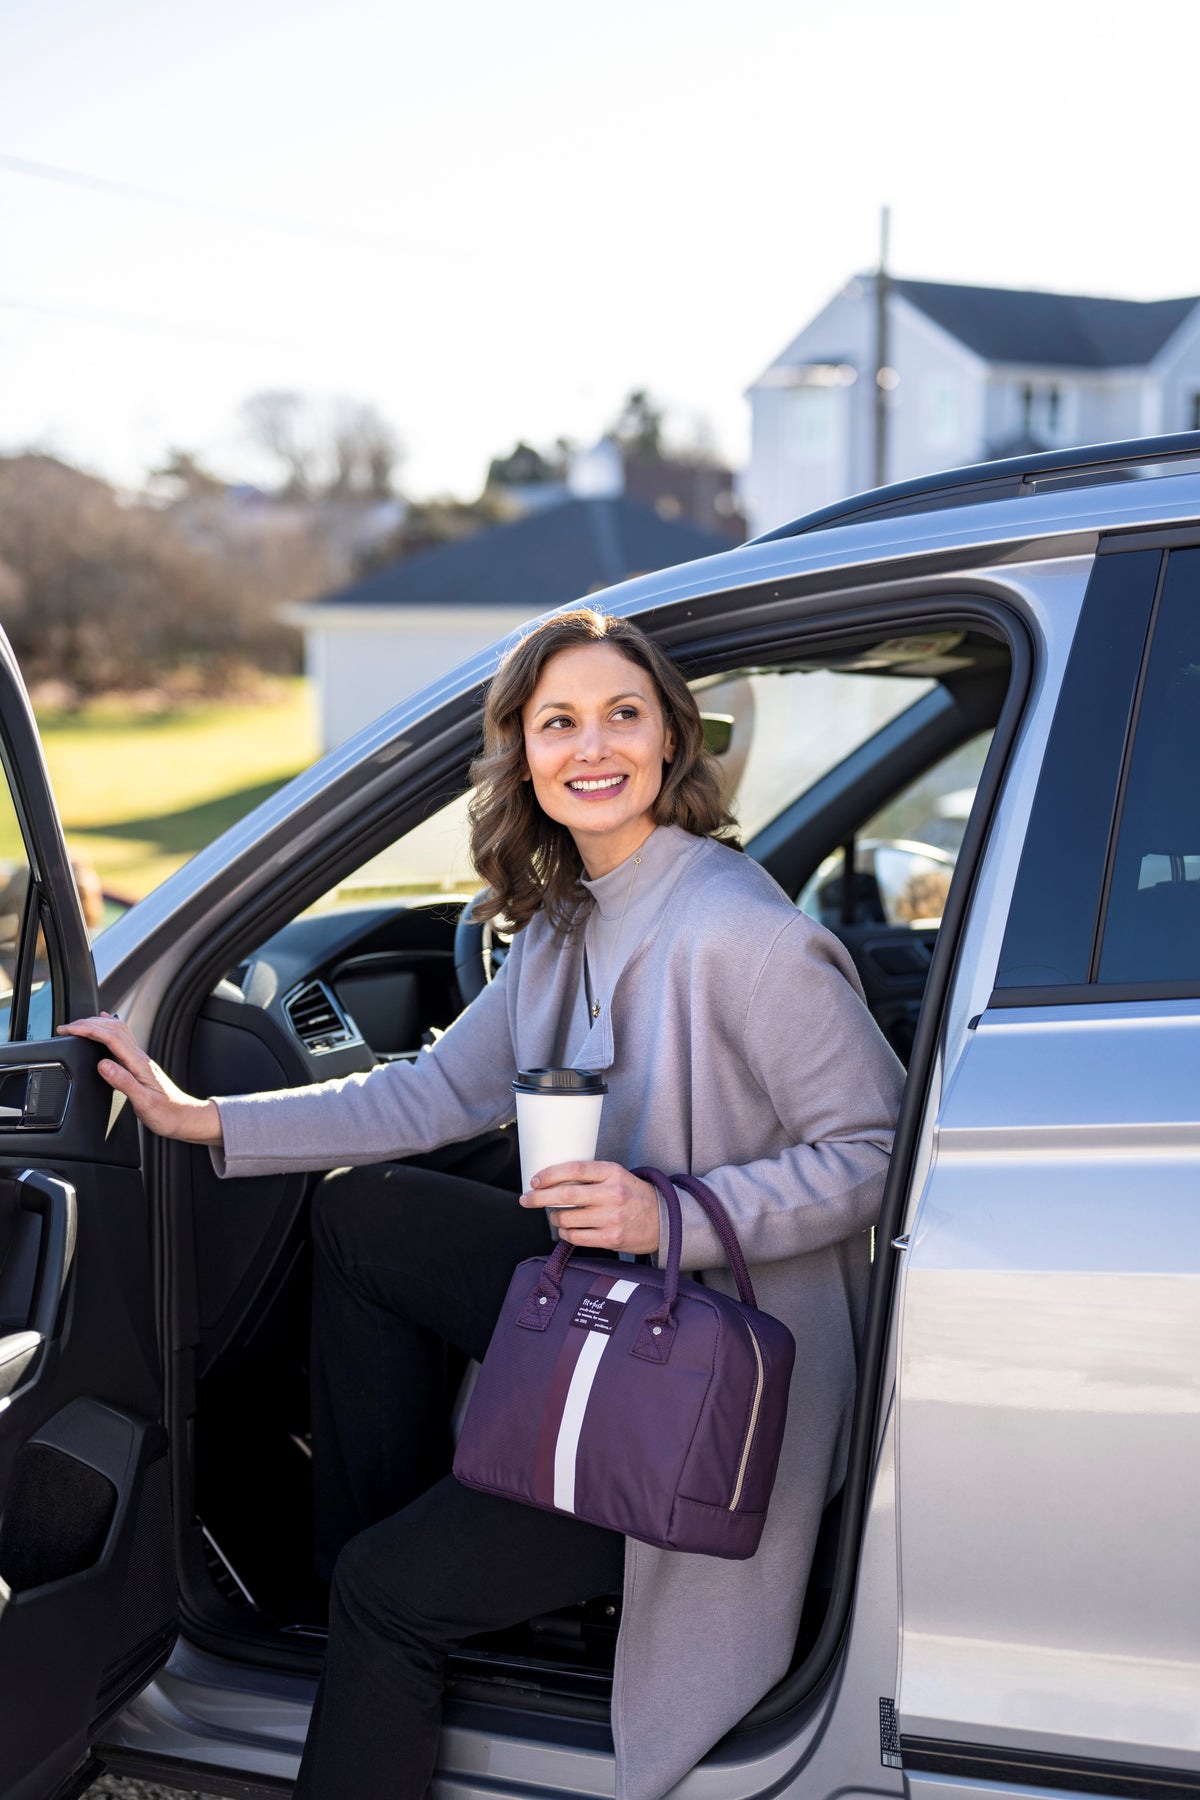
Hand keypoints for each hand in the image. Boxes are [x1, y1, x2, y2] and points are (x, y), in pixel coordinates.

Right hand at [56, 1011, 223, 1145]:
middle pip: (113, 1029)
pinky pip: (123, 1040)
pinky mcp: (140, 1066)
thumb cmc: (168, 1114)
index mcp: (139, 1064)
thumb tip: (103, 1064)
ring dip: (97, 1024)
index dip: (88, 1030)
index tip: (69, 1030)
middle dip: (87, 1024)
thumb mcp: (144, 1103)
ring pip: (118, 1031)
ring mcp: (141, 1060)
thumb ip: (123, 1082)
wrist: (186, 1119)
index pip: (110, 1038)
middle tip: (66, 1028)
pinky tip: (106, 1027)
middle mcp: (141, 1058)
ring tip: (78, 1024)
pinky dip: (110, 1029)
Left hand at [519, 1160, 659, 1254]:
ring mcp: (612, 1218)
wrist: (664, 1220)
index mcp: (613, 1172)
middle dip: (539, 1198)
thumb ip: (591, 1177)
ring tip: (556, 1216)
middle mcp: (612, 1194)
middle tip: (526, 1199)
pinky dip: (565, 1233)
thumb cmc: (633, 1195)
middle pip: (565, 1196)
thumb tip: (552, 1182)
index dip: (550, 1174)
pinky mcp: (611, 1238)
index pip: (574, 1170)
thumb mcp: (617, 1176)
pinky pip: (576, 1237)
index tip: (535, 1180)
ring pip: (567, 1219)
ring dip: (554, 1218)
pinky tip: (567, 1229)